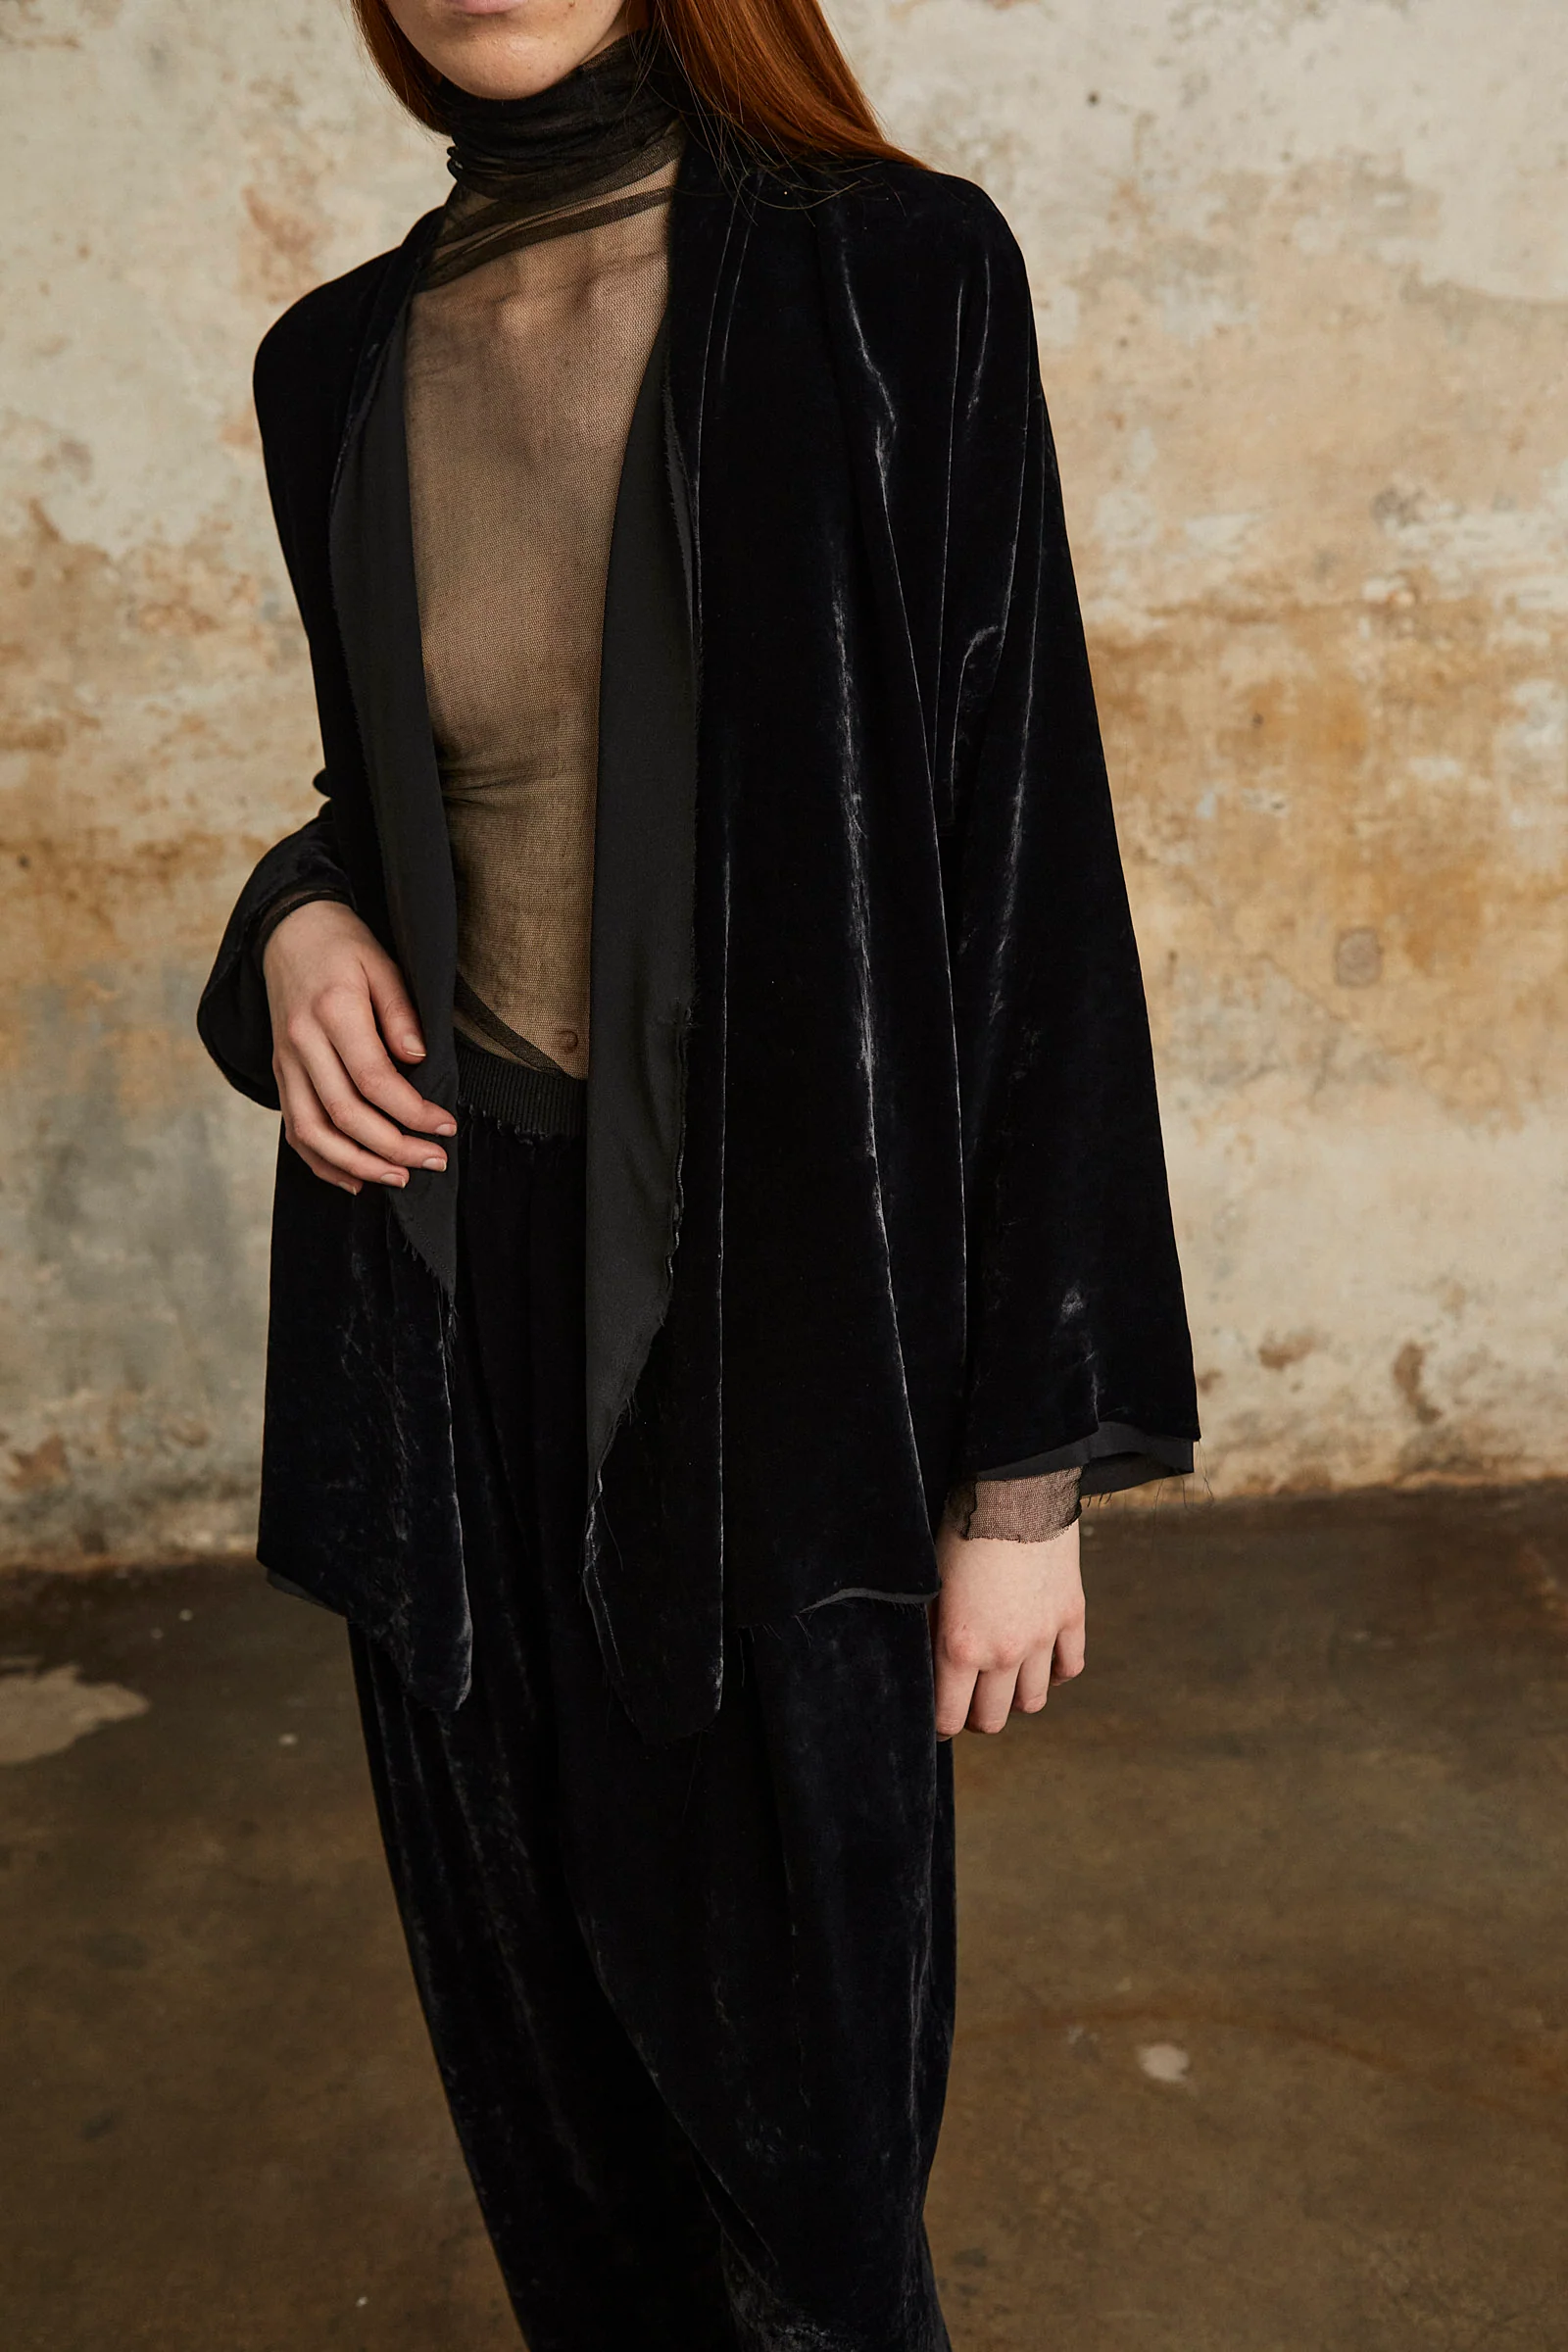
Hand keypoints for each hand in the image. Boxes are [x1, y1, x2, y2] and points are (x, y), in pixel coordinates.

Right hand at [262, 900, 455, 1194]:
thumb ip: (402, 1013)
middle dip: (392, 1148)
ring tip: (398, 1178)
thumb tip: (418, 1059)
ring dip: (357, 1164)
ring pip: (311, 1131)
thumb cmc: (344, 947)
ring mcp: (285, 1061)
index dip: (411, 1111)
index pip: (373, 1079)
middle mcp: (302, 1042)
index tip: (445, 1126)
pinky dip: (322, 1161)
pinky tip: (355, 1179)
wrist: (288, 932)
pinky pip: (294, 1129)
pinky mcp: (280, 1073)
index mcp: (333, 1011)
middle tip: (433, 1161)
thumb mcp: (383, 964)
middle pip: (344, 1113)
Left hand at [931, 1518, 1085, 1736]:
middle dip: (975, 1717)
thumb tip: (926, 1666)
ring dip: (1014, 1698)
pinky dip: (1054, 1672)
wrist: (1015, 1489)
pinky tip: (1039, 1661)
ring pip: (1032, 1702)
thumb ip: (929, 1632)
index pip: (949, 1717)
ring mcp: (1043, 1638)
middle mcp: (1004, 1652)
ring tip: (1002, 1681)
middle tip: (968, 1700)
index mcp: (960, 1647)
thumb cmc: (960, 1531)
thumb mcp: (930, 1585)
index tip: (938, 1717)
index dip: (940, 1724)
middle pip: (992, 1719)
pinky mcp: (1071, 1616)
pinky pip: (1069, 1668)